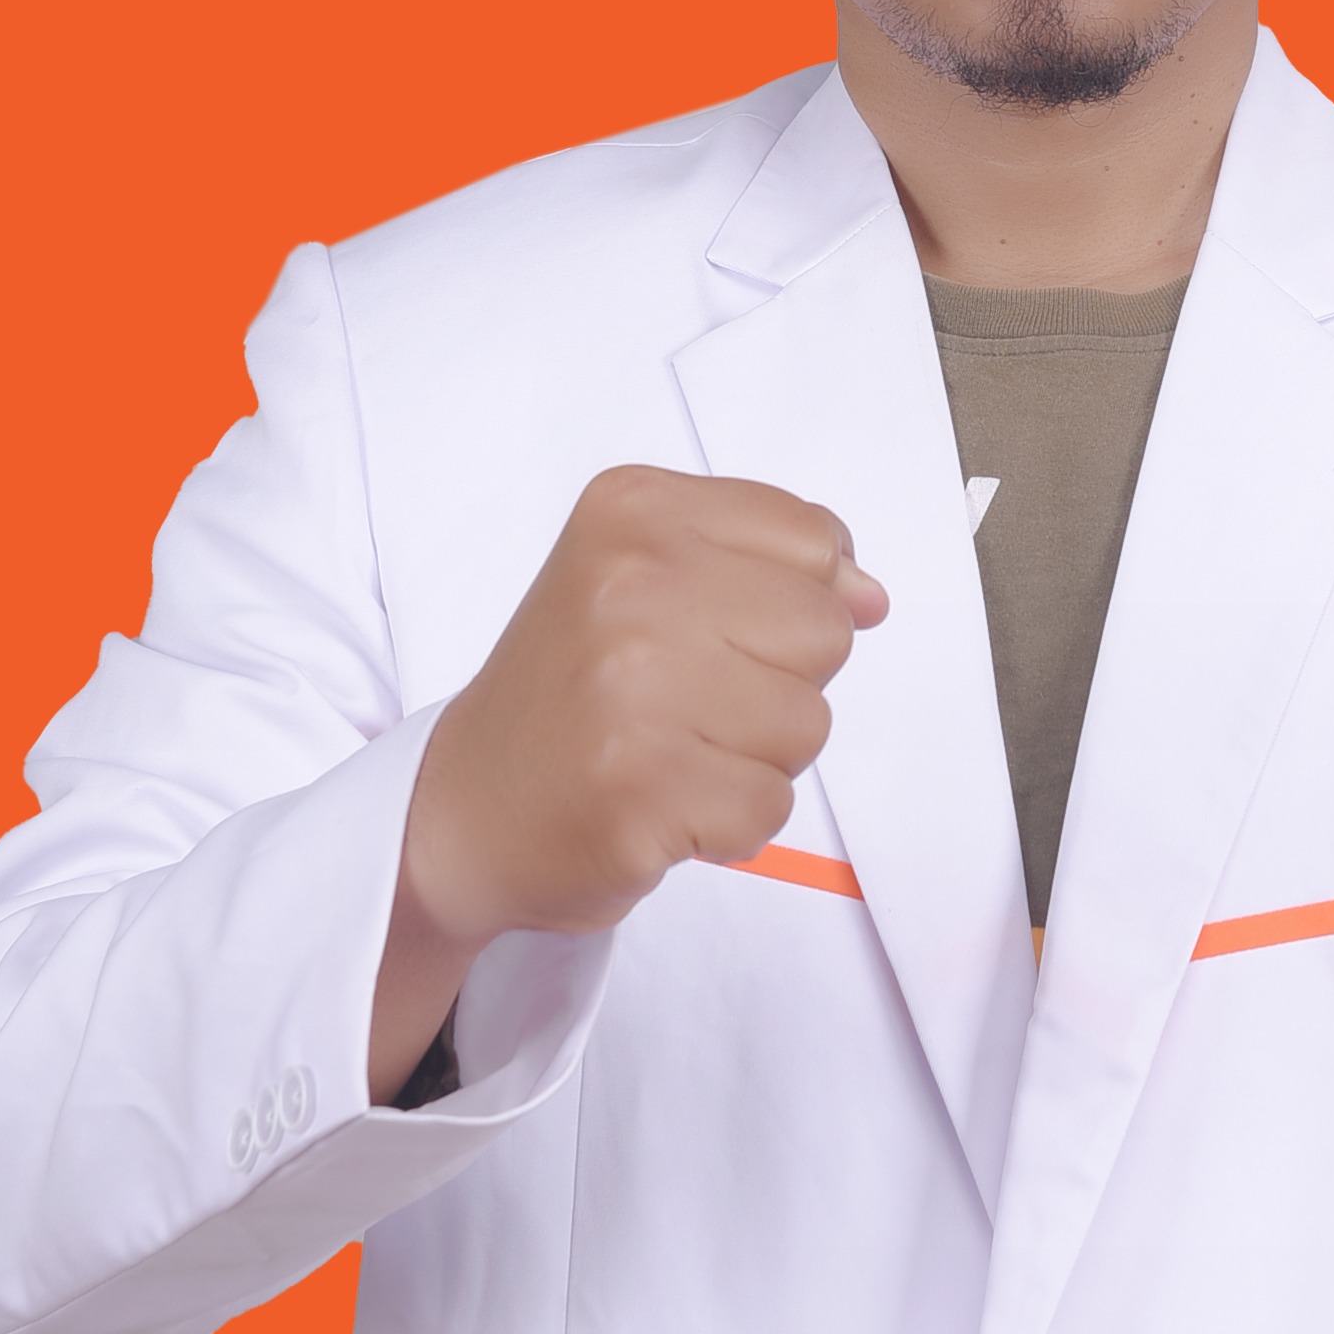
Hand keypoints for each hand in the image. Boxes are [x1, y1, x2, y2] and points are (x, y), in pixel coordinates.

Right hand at [367, 471, 886, 1097]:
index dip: (789, 602)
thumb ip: (769, 563)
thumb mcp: (648, 575)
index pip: (814, 542)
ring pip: (808, 725)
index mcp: (633, 510)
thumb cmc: (574, 689)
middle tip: (685, 701)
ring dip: (756, 757)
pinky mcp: (640, 790)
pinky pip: (770, 806)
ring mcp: (630, 688)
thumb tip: (869, 595)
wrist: (464, 806)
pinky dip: (729, 823)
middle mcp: (627, 585)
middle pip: (824, 632)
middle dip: (778, 681)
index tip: (713, 631)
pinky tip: (661, 802)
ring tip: (672, 750)